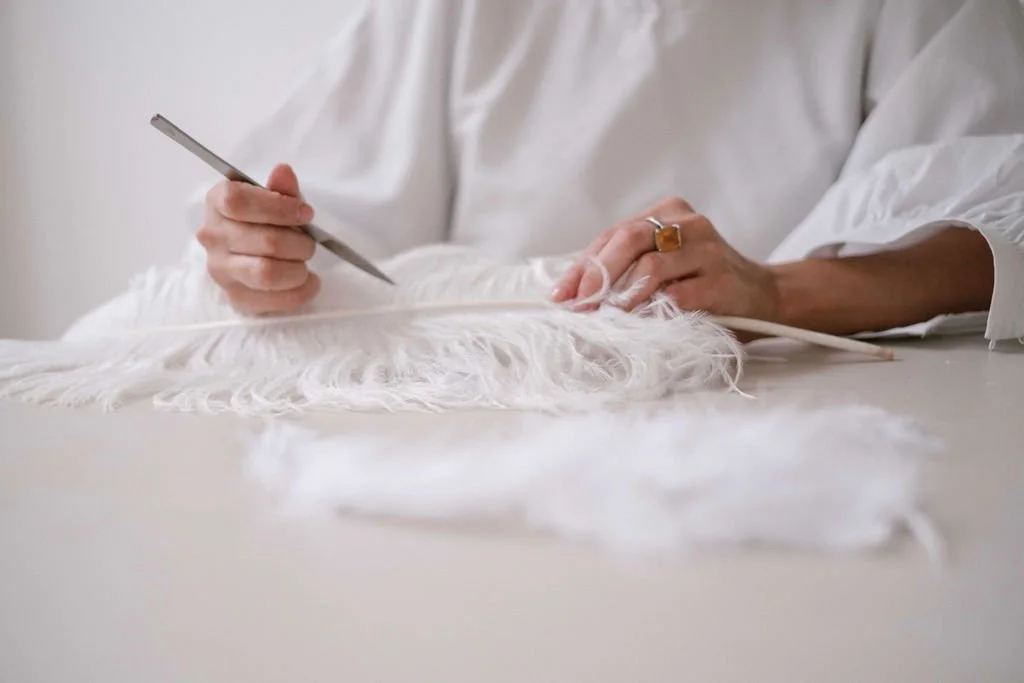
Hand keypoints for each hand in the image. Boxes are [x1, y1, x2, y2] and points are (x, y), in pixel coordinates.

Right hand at [197, 163, 320, 314]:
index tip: (305, 213)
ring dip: (298, 269)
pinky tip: (309, 282)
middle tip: (310, 242)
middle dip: (300, 243)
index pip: (238, 202)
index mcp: (217, 203)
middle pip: (265, 241)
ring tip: (304, 263)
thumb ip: (281, 188)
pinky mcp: (236, 298)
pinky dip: (301, 292)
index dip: (279, 208)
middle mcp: (213, 237)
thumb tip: (283, 172)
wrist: (248, 252)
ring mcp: (221, 271)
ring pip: (267, 273)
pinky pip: (274, 301)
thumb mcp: (273, 199)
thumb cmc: (263, 220)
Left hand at [551, 197, 780, 320]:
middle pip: (629, 240)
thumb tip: (575, 296)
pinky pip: (679, 296)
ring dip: (621, 295)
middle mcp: (688, 224)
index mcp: (668, 214)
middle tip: (579, 305)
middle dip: (596, 276)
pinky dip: (654, 311)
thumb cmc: (703, 285)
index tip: (561, 296)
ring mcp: (709, 249)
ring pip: (651, 266)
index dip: (584, 266)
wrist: (764, 297)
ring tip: (605, 317)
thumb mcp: (664, 268)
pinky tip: (641, 324)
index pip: (613, 235)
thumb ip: (627, 272)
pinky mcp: (723, 280)